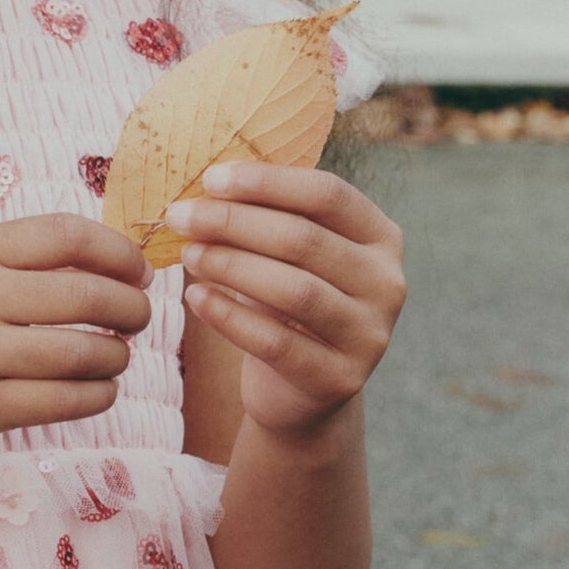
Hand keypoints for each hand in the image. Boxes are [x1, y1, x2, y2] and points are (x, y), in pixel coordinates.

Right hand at [0, 214, 151, 474]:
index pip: (66, 234)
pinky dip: (99, 395)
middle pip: (88, 293)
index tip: (139, 271)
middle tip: (138, 318)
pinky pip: (67, 400)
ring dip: (118, 356)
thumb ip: (14, 261)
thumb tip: (110, 259)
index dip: (119, 252)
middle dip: (132, 307)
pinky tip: (97, 390)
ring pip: (85, 352)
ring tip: (115, 357)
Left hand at [162, 162, 404, 438]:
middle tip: (181, 216)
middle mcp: (387, 283)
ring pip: (294, 291)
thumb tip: (208, 183)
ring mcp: (369, 335)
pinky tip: (197, 298)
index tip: (210, 178)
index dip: (267, 182)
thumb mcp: (288, 256)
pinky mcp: (339, 379)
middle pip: (305, 240)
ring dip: (231, 266)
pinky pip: (276, 343)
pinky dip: (230, 316)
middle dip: (234, 223)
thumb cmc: (287, 305)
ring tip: (188, 254)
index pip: (328, 194)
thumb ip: (267, 218)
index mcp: (381, 238)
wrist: (301, 389)